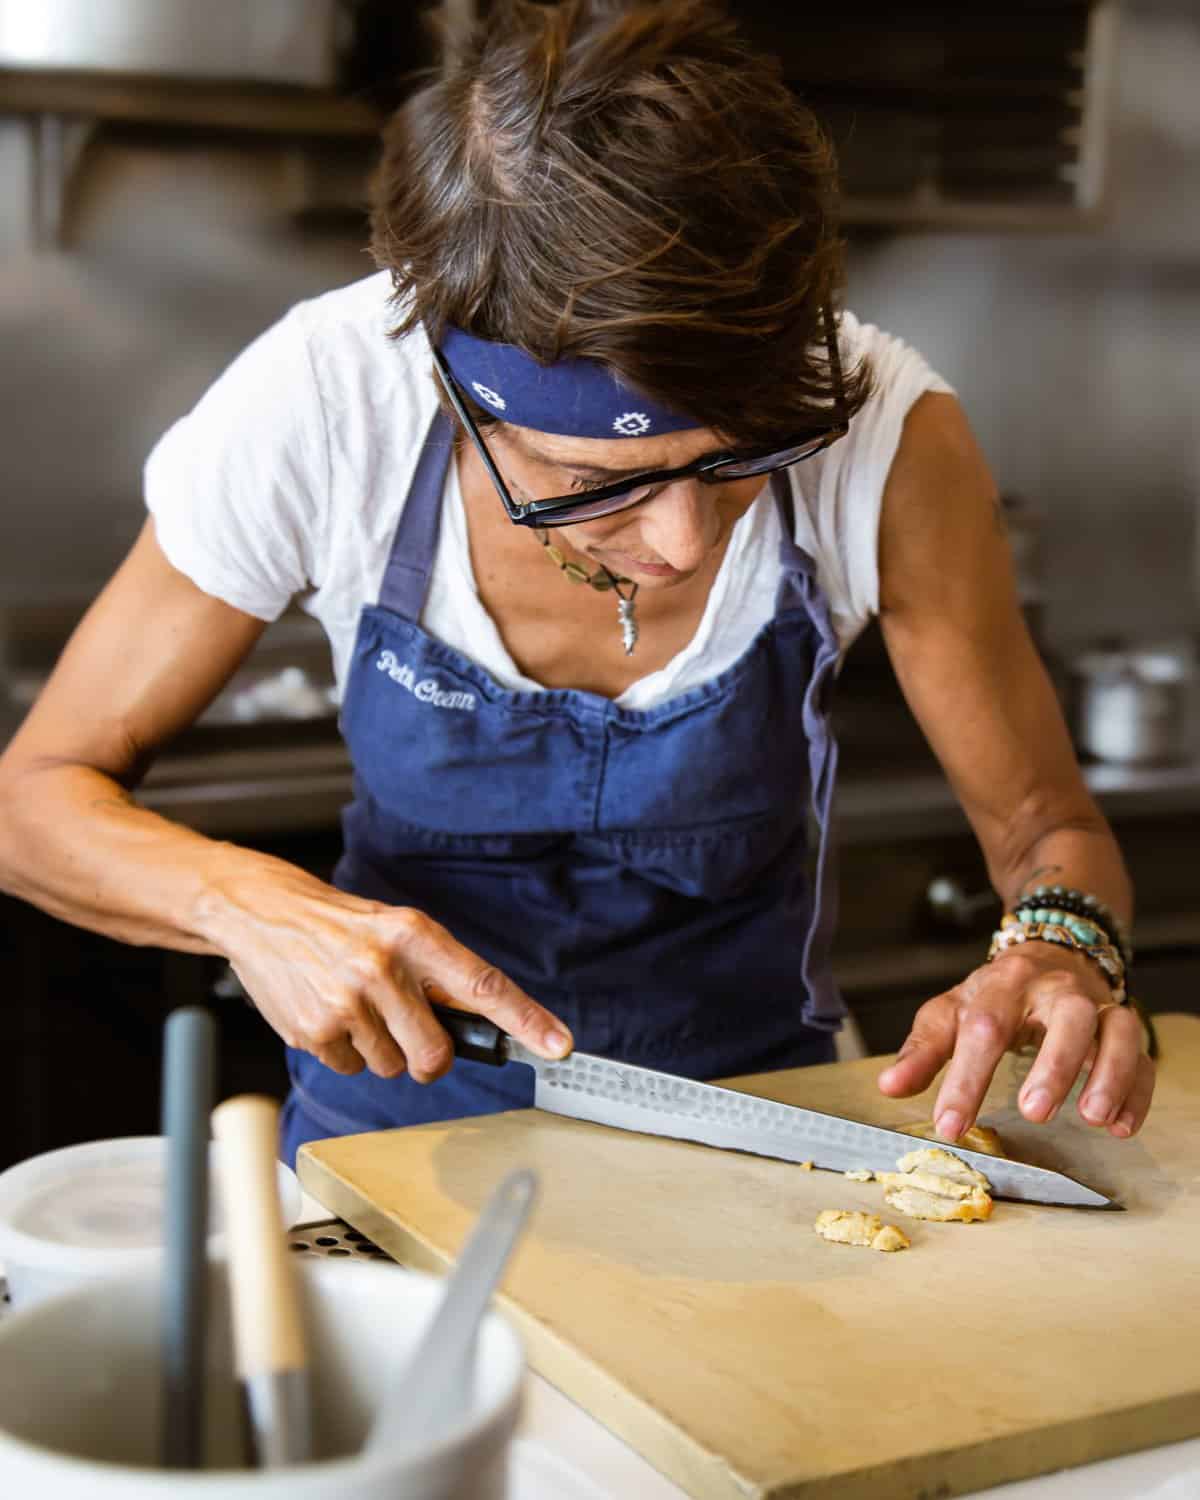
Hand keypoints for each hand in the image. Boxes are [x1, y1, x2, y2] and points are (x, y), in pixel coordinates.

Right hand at [198, 851, 571, 1080]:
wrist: (264, 914)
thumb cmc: (341, 926)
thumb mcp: (398, 930)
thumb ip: (439, 974)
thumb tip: (490, 1024)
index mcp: (414, 935)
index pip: (482, 984)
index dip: (525, 1019)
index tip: (558, 1044)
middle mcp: (382, 967)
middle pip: (435, 1054)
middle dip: (427, 1056)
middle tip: (407, 1031)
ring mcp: (346, 1002)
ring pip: (392, 1066)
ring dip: (380, 1048)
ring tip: (356, 1006)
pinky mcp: (313, 1031)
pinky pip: (352, 1068)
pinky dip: (345, 1051)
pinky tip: (329, 1014)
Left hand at [876, 941, 1154, 1140]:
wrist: (1047, 955)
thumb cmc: (994, 995)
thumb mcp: (952, 1012)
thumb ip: (924, 1050)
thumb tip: (889, 1086)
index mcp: (1005, 983)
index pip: (984, 1026)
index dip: (966, 1079)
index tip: (950, 1125)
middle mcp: (1056, 990)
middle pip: (1067, 1016)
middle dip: (1054, 1064)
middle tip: (1034, 1112)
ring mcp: (1097, 1007)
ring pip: (1117, 1030)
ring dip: (1109, 1074)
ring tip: (1093, 1117)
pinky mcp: (1123, 1027)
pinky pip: (1142, 1057)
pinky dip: (1137, 1091)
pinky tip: (1121, 1126)